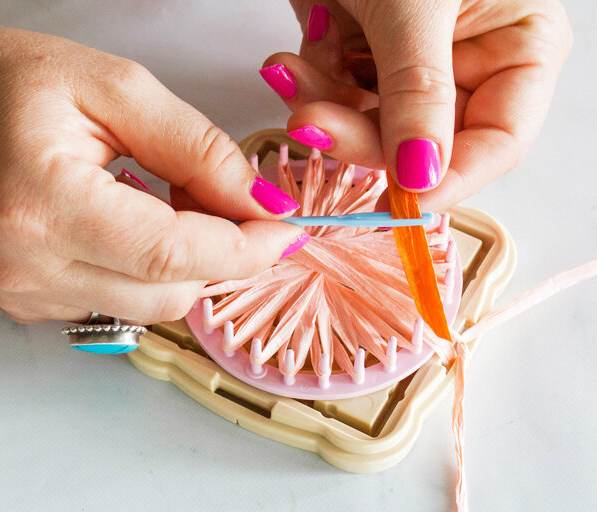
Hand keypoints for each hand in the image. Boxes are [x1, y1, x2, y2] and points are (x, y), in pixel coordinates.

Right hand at [0, 23, 305, 323]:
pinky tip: (127, 224)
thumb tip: (262, 204)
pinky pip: (121, 303)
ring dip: (185, 262)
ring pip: (152, 306)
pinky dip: (147, 270)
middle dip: (220, 253)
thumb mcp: (114, 87)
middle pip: (170, 292)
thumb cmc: (8, 84)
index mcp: (44, 202)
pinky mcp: (27, 306)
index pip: (172, 253)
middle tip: (227, 199)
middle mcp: (28, 266)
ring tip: (163, 201)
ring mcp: (24, 295)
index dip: (244, 248)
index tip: (286, 228)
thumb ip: (197, 148)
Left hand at [260, 0, 571, 209]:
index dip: (451, 178)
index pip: (498, 141)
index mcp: (518, 42)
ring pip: (370, 127)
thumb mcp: (416, 4)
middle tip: (312, 125)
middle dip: (361, 137)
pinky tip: (287, 62)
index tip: (401, 198)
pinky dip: (307, 86)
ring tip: (288, 74)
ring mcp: (409, 61)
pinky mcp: (360, 53)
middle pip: (423, 143)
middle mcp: (469, 60)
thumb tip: (422, 177)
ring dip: (323, 109)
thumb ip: (420, 93)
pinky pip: (335, 96)